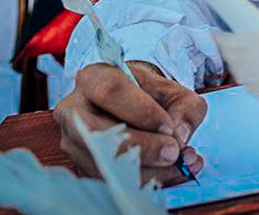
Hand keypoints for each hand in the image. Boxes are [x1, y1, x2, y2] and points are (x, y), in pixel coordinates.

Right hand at [54, 61, 207, 185]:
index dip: (142, 112)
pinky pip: (107, 181)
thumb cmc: (152, 96)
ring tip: (179, 165)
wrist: (134, 107)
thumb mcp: (176, 92)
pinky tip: (170, 175)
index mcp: (94, 77)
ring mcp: (72, 141)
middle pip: (98, 133)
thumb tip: (180, 136)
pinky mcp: (80, 166)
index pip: (111, 92)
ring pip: (102, 163)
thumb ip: (186, 109)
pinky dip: (143, 182)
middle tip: (174, 153)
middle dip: (141, 148)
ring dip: (145, 171)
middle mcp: (74, 109)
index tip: (169, 127)